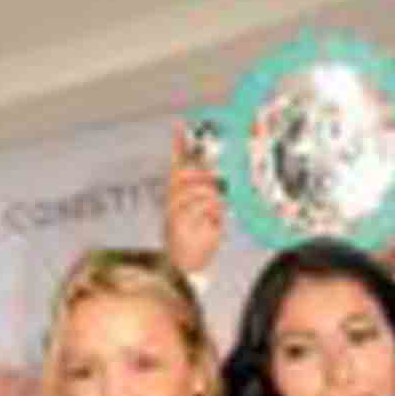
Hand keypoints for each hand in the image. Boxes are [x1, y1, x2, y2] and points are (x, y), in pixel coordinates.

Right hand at [163, 122, 225, 275]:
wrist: (187, 271)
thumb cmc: (196, 245)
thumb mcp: (209, 218)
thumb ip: (212, 199)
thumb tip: (222, 187)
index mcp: (177, 199)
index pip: (177, 167)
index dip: (178, 146)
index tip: (180, 125)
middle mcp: (172, 204)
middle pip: (185, 175)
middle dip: (203, 178)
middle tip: (216, 186)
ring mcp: (174, 214)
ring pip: (195, 191)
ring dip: (211, 200)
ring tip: (217, 212)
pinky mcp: (178, 225)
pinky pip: (199, 207)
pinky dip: (211, 212)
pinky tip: (214, 221)